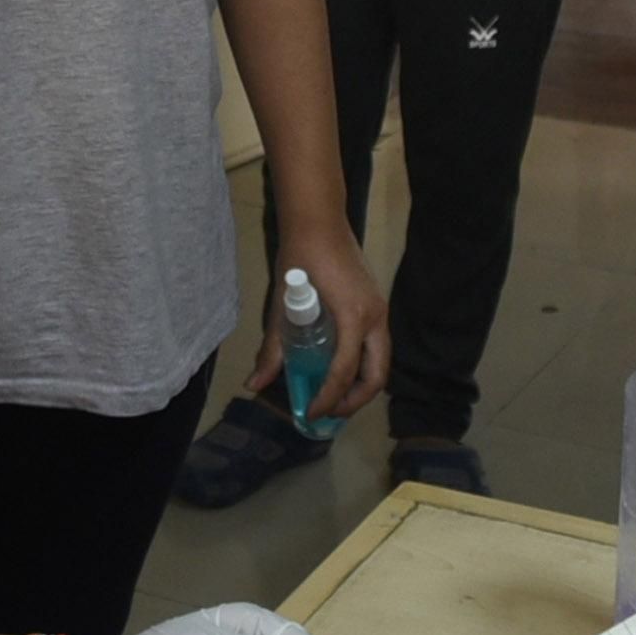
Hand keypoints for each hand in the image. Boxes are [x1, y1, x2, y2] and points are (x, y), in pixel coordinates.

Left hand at [274, 215, 387, 421]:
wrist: (319, 221)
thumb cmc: (299, 259)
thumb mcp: (282, 306)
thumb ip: (272, 347)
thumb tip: (254, 384)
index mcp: (353, 317)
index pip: (345, 371)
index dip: (329, 398)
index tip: (311, 413)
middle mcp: (374, 318)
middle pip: (376, 376)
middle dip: (354, 401)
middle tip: (328, 413)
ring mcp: (379, 311)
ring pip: (381, 362)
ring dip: (361, 386)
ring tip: (334, 398)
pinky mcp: (376, 306)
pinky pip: (377, 347)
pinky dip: (363, 366)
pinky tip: (339, 371)